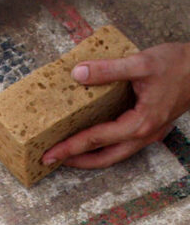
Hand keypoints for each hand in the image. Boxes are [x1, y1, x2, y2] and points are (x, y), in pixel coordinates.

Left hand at [42, 42, 189, 167]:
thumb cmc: (179, 64)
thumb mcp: (141, 62)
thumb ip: (108, 69)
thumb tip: (77, 74)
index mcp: (140, 123)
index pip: (95, 139)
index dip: (69, 147)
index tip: (47, 155)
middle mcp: (144, 134)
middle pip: (104, 157)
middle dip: (76, 161)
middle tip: (49, 160)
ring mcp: (150, 134)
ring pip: (115, 155)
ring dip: (90, 157)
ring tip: (67, 155)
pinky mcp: (152, 127)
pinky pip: (123, 145)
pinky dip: (104, 147)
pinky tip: (91, 139)